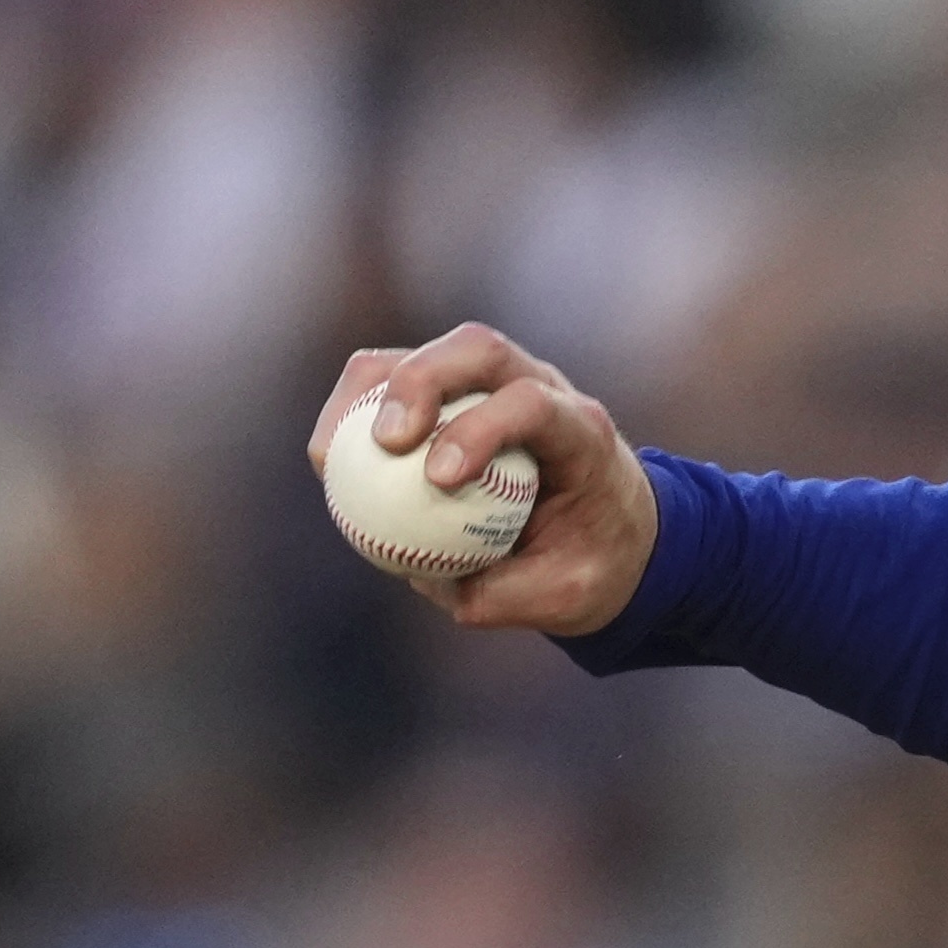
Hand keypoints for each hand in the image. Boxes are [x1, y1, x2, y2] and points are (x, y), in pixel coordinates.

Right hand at [306, 325, 657, 637]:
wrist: (615, 534)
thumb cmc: (592, 561)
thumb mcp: (568, 597)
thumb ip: (505, 594)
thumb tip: (430, 578)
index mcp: (583, 432)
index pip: (533, 403)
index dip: (481, 428)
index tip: (438, 478)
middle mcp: (541, 387)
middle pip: (477, 350)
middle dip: (420, 381)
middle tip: (383, 443)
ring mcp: (495, 382)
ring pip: (424, 354)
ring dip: (369, 393)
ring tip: (333, 457)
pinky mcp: (452, 394)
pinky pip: (390, 382)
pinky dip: (353, 411)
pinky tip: (332, 462)